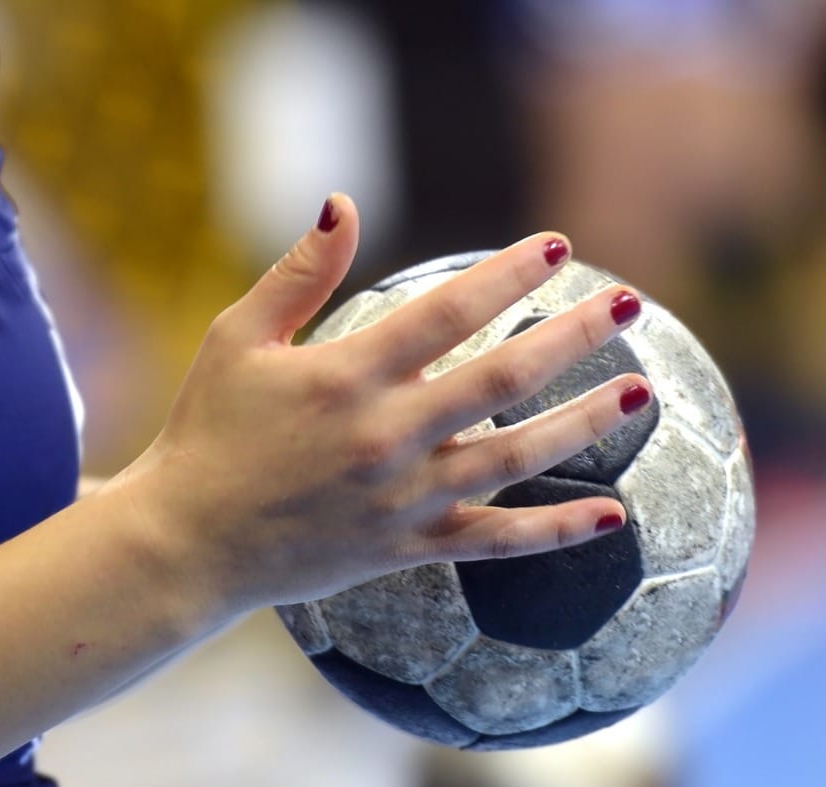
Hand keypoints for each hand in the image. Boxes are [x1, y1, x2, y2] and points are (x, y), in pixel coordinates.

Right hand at [117, 194, 650, 609]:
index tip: (557, 248)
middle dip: (570, 337)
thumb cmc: (207, 431)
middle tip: (629, 304)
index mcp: (344, 376)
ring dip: (582, 424)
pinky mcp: (405, 548)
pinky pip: (493, 543)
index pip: (445, 313)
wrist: (186, 543)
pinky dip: (554, 532)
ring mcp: (400, 498)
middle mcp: (384, 436)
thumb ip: (298, 273)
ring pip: (512, 457)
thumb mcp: (238, 339)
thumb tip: (342, 200)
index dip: (505, 276)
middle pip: (499, 378)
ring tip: (639, 393)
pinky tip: (613, 518)